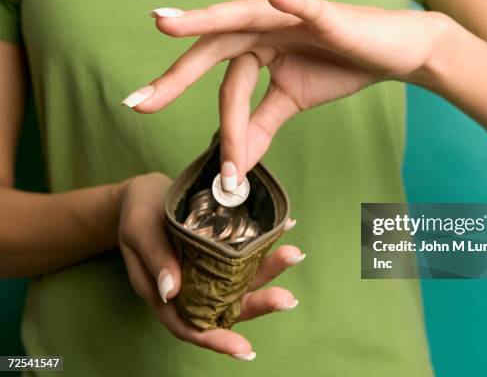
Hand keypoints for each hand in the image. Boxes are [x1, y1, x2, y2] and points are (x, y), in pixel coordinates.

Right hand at [118, 172, 303, 359]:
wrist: (147, 192)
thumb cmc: (137, 213)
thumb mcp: (140, 231)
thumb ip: (155, 260)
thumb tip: (171, 292)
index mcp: (166, 294)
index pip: (191, 326)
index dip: (217, 340)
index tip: (244, 349)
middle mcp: (194, 287)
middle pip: (228, 306)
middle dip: (260, 304)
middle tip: (287, 299)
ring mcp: (211, 269)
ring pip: (243, 279)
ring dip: (270, 271)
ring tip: (293, 254)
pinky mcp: (222, 251)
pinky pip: (246, 253)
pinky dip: (266, 244)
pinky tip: (284, 229)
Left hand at [122, 0, 451, 188]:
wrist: (391, 56)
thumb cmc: (340, 69)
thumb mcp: (291, 103)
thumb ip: (259, 127)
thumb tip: (234, 167)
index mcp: (255, 49)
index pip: (223, 84)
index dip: (217, 127)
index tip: (216, 171)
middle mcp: (264, 29)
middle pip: (213, 48)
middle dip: (176, 75)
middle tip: (139, 103)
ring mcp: (291, 18)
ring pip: (243, 18)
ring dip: (206, 19)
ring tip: (167, 23)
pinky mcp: (326, 15)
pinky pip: (306, 6)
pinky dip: (291, 0)